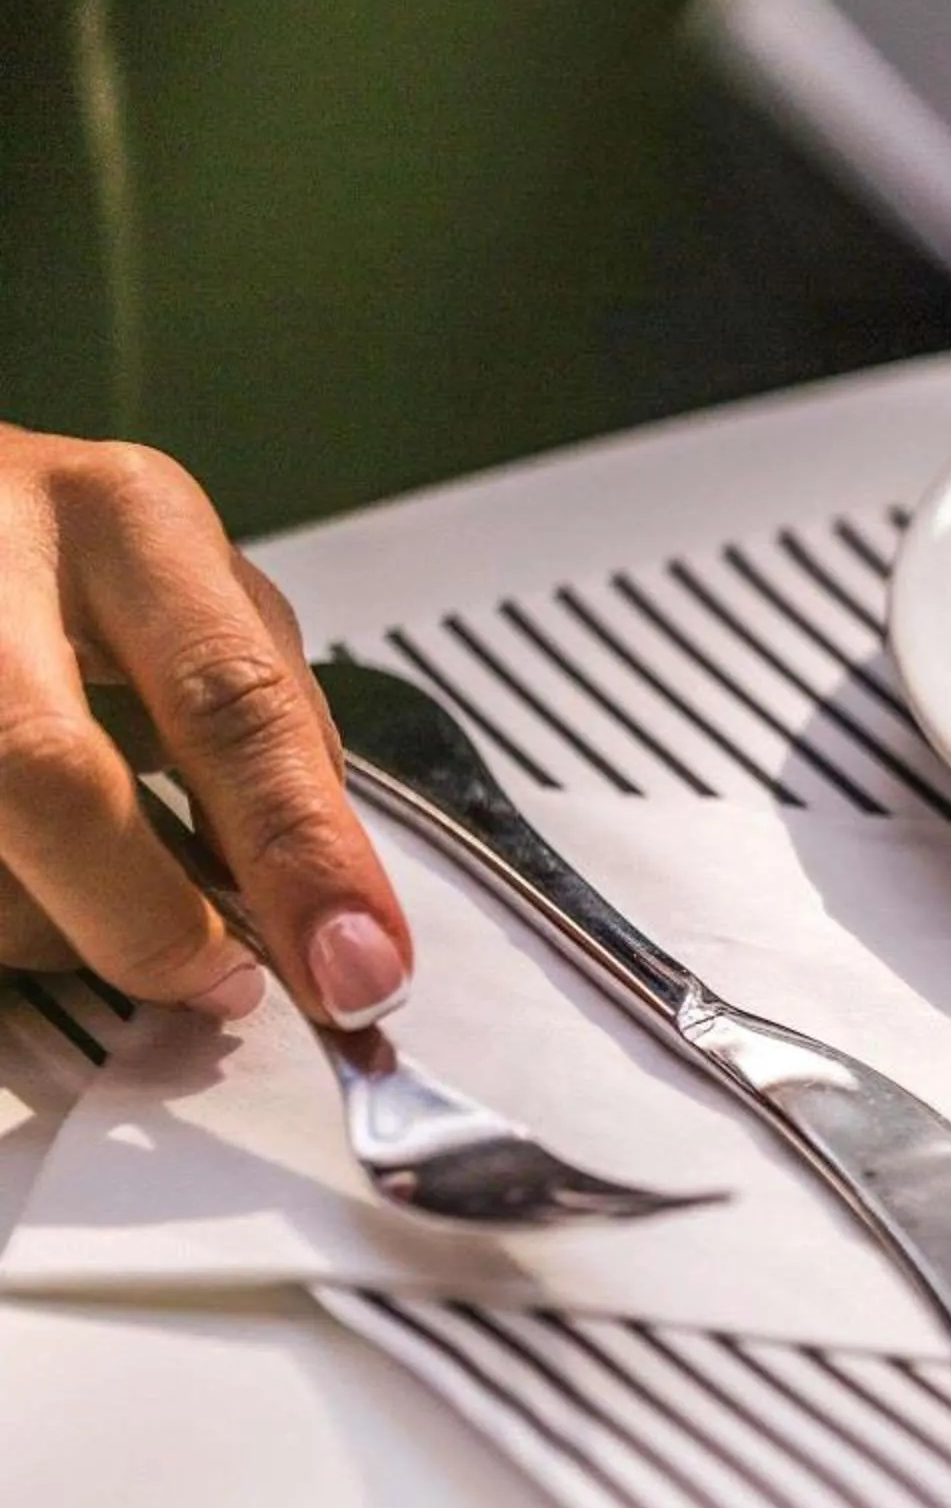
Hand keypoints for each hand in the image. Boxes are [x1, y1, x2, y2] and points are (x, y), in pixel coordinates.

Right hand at [0, 429, 409, 1020]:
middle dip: (150, 919)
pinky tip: (34, 883)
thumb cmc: (52, 557)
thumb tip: (327, 906)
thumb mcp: (182, 593)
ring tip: (100, 902)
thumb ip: (261, 728)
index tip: (358, 967)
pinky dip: (4, 916)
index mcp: (122, 521)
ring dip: (56, 929)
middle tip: (219, 986)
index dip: (299, 854)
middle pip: (49, 777)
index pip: (228, 702)